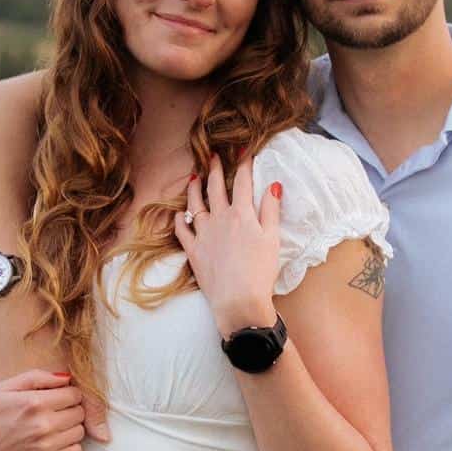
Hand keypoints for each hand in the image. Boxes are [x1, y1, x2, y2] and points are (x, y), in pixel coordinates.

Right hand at [0, 368, 89, 450]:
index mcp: (33, 402)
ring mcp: (44, 447)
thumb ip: (36, 378)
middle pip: (79, 412)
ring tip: (51, 426)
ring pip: (79, 432)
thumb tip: (66, 377)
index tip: (58, 397)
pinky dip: (68, 445)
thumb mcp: (2, 389)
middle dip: (70, 409)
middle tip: (53, 412)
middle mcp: (42, 425)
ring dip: (70, 427)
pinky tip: (52, 441)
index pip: (74, 394)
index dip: (67, 393)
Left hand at [174, 154, 280, 336]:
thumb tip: (273, 185)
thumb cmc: (260, 271)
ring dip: (194, 188)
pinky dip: (179, 220)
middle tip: (213, 156)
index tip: (243, 150)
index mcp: (242, 214)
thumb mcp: (273, 238)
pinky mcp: (193, 251)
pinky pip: (182, 231)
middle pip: (216, 188)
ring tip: (193, 177)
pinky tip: (178, 214)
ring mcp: (203, 234)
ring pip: (195, 205)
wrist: (239, 300)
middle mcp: (220, 219)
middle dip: (215, 169)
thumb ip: (271, 210)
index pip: (243, 182)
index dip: (244, 163)